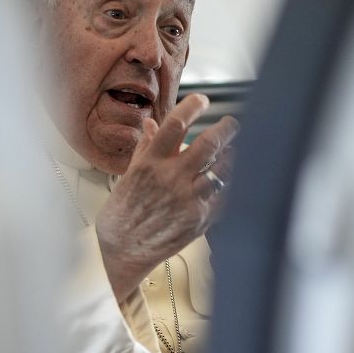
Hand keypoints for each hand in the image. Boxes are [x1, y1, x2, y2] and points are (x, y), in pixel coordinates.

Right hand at [95, 93, 238, 301]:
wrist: (122, 253)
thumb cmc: (120, 216)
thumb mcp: (127, 176)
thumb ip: (145, 148)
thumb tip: (153, 124)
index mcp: (150, 164)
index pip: (175, 124)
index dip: (192, 106)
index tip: (202, 100)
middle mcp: (171, 179)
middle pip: (209, 143)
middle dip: (226, 128)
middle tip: (231, 124)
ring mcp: (188, 200)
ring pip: (223, 169)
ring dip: (231, 157)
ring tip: (233, 152)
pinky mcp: (200, 220)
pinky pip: (224, 196)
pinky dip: (229, 185)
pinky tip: (230, 180)